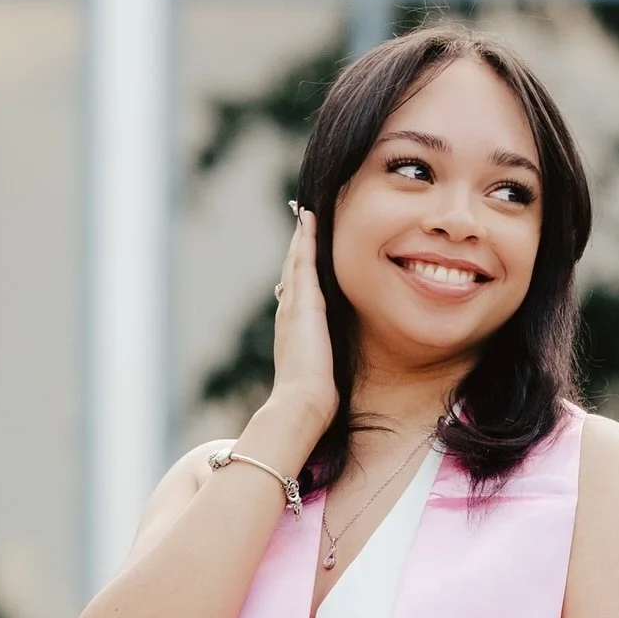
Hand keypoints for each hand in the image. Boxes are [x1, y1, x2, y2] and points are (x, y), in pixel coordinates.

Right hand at [270, 207, 337, 433]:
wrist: (301, 404)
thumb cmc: (313, 401)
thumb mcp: (320, 376)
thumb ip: (324, 364)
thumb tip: (330, 373)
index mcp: (293, 331)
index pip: (297, 293)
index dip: (299, 272)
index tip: (304, 254)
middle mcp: (288, 314)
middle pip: (292, 272)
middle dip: (296, 248)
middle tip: (301, 221)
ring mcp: (293, 306)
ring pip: (294, 262)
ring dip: (300, 237)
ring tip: (304, 214)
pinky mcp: (304, 303)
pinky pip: (303, 262)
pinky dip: (305, 239)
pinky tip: (309, 220)